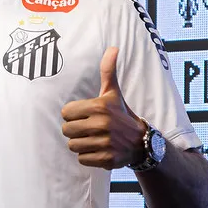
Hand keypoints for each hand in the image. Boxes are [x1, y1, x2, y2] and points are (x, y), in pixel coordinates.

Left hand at [61, 47, 147, 169]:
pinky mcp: (107, 159)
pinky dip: (88, 156)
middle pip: (66, 131)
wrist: (142, 142)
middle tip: (89, 129)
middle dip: (75, 131)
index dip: (73, 115)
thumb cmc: (121, 114)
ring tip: (94, 139)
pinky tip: (99, 150)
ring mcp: (105, 143)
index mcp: (99, 106)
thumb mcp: (113, 92)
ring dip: (81, 144)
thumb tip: (113, 48)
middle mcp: (102, 124)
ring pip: (73, 146)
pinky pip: (82, 159)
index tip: (85, 116)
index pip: (65, 113)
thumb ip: (108, 71)